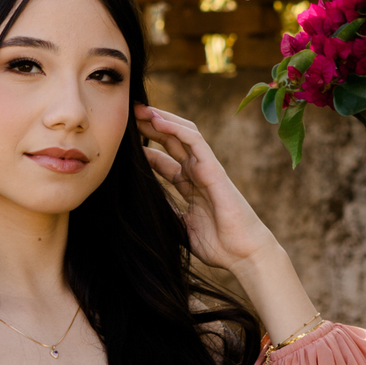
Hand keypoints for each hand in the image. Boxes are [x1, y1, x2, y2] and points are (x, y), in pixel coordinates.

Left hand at [135, 105, 316, 342]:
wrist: (243, 254)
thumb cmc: (218, 245)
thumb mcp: (181, 227)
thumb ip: (167, 212)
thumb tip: (144, 208)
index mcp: (190, 186)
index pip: (164, 160)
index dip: (145, 149)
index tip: (122, 141)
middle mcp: (197, 173)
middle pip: (171, 141)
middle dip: (150, 127)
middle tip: (127, 115)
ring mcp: (206, 168)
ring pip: (182, 133)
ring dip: (161, 119)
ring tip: (139, 109)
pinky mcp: (214, 168)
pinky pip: (194, 141)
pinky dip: (175, 128)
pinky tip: (157, 120)